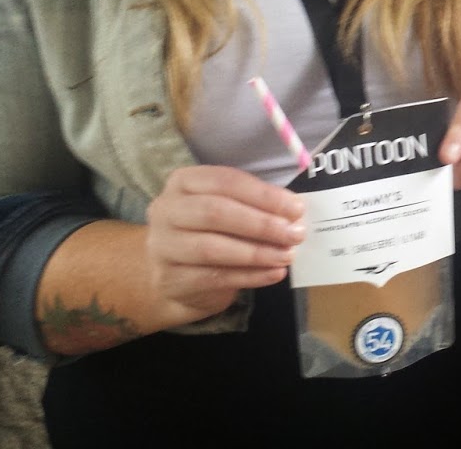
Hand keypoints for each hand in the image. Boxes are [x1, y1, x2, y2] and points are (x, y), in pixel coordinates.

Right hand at [144, 165, 304, 324]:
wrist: (172, 276)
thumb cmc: (208, 232)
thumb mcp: (226, 208)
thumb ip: (254, 205)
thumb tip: (294, 213)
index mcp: (183, 182)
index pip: (225, 181)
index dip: (264, 194)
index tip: (296, 208)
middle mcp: (167, 210)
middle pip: (216, 212)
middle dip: (261, 224)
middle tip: (295, 234)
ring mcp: (164, 246)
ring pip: (212, 248)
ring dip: (257, 253)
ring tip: (287, 256)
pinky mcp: (170, 280)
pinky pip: (214, 278)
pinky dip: (250, 276)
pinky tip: (274, 274)